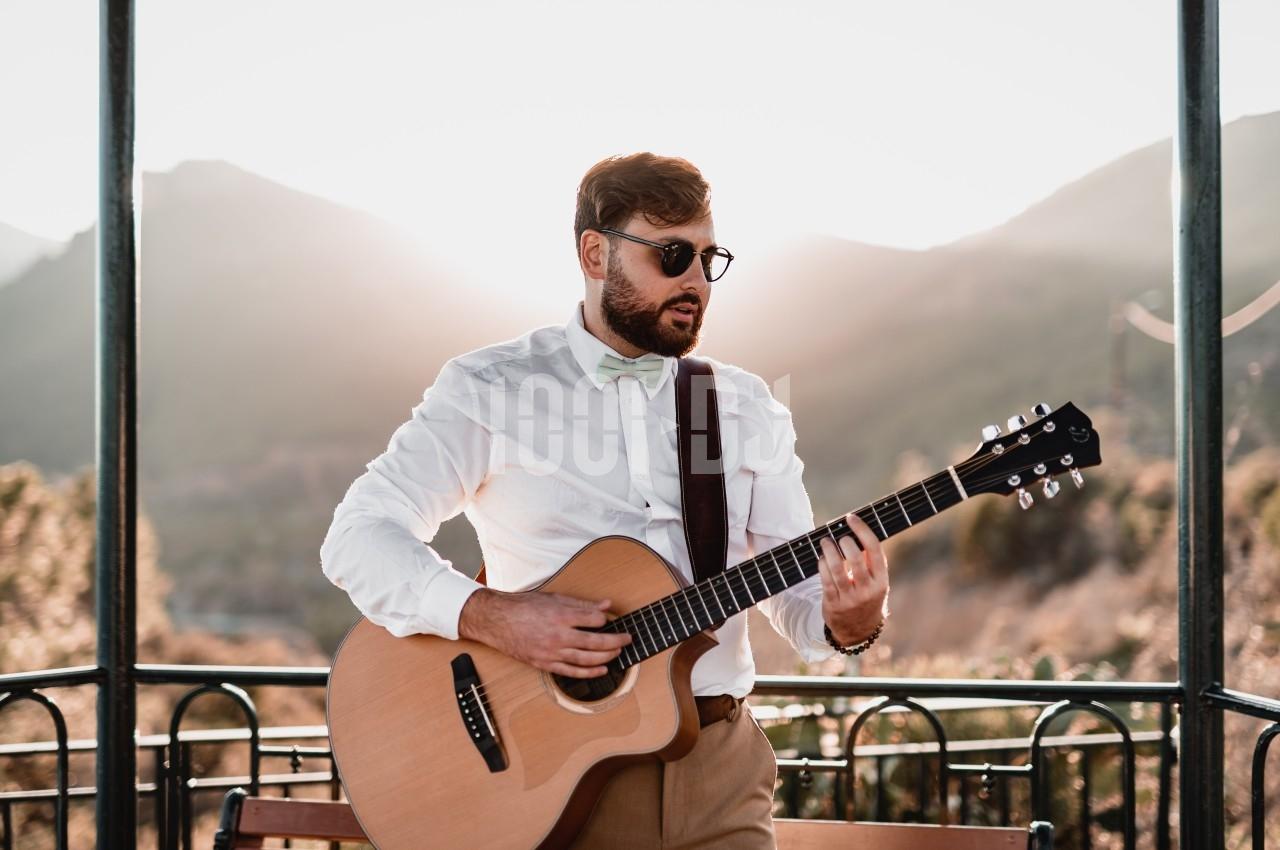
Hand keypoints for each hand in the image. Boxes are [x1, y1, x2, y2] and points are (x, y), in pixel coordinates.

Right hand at [458, 589, 632, 677]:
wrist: (497, 620)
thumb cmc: (524, 606)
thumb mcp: (554, 598)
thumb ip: (581, 604)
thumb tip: (605, 605)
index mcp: (560, 615)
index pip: (594, 620)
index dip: (605, 619)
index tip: (610, 619)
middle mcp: (557, 635)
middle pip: (595, 642)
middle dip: (615, 641)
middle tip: (627, 639)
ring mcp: (551, 652)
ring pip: (586, 659)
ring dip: (606, 657)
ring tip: (618, 653)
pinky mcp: (544, 664)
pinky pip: (571, 671)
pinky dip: (589, 672)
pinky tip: (601, 670)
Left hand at [817, 513, 889, 646]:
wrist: (858, 630)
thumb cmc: (868, 596)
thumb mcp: (877, 582)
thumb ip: (870, 561)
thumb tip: (856, 530)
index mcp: (881, 580)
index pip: (874, 549)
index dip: (862, 530)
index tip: (851, 518)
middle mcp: (867, 589)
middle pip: (855, 558)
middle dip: (845, 542)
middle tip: (839, 536)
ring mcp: (850, 598)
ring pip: (836, 568)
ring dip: (829, 550)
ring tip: (825, 541)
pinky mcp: (833, 603)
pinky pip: (825, 579)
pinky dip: (822, 564)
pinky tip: (822, 557)